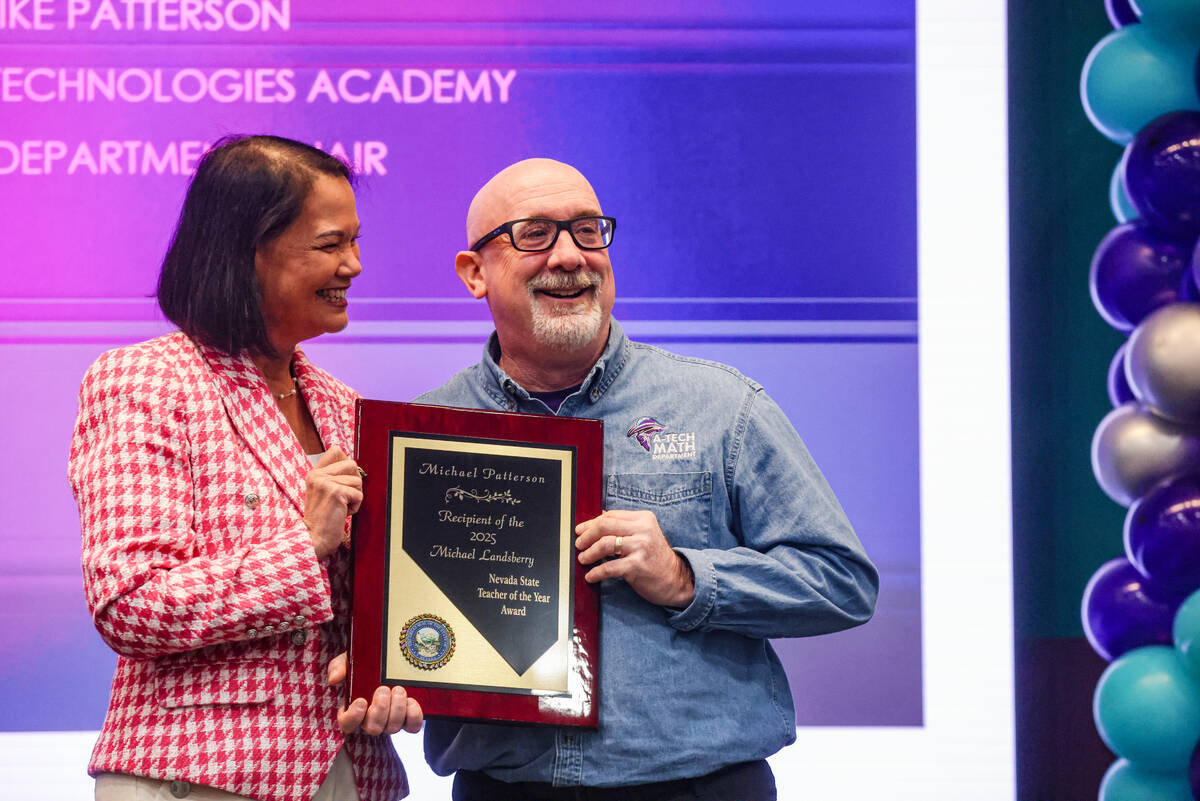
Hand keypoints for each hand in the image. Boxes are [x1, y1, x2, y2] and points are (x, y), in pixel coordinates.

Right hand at [303, 446, 361, 559]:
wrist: (313, 538)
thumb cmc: (322, 519)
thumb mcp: (322, 492)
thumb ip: (333, 477)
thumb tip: (353, 465)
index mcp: (314, 473)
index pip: (336, 451)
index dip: (346, 465)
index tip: (342, 482)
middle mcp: (318, 475)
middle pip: (352, 464)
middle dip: (354, 483)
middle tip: (343, 498)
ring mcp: (325, 482)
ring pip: (357, 480)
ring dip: (355, 497)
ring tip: (340, 507)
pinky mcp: (335, 492)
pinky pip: (358, 494)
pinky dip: (355, 507)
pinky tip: (342, 513)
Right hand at [327, 652, 422, 734]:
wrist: (393, 661)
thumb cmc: (366, 665)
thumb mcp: (350, 661)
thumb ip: (339, 667)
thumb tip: (334, 678)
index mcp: (354, 709)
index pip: (347, 724)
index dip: (353, 717)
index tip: (361, 701)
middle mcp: (372, 719)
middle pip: (373, 728)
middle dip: (380, 709)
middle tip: (383, 689)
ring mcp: (390, 721)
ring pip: (392, 728)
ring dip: (396, 709)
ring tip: (399, 690)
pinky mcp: (408, 719)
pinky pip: (412, 726)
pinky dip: (414, 716)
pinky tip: (411, 702)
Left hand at [574, 509, 694, 607]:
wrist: (676, 580)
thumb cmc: (655, 558)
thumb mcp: (644, 535)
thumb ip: (625, 526)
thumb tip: (598, 518)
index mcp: (644, 519)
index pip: (610, 516)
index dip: (592, 523)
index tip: (580, 531)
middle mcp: (643, 530)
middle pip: (605, 526)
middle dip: (587, 535)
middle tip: (579, 544)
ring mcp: (641, 547)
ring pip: (605, 544)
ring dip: (589, 553)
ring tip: (583, 559)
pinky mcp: (637, 566)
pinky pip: (609, 568)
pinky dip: (596, 572)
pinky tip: (591, 576)